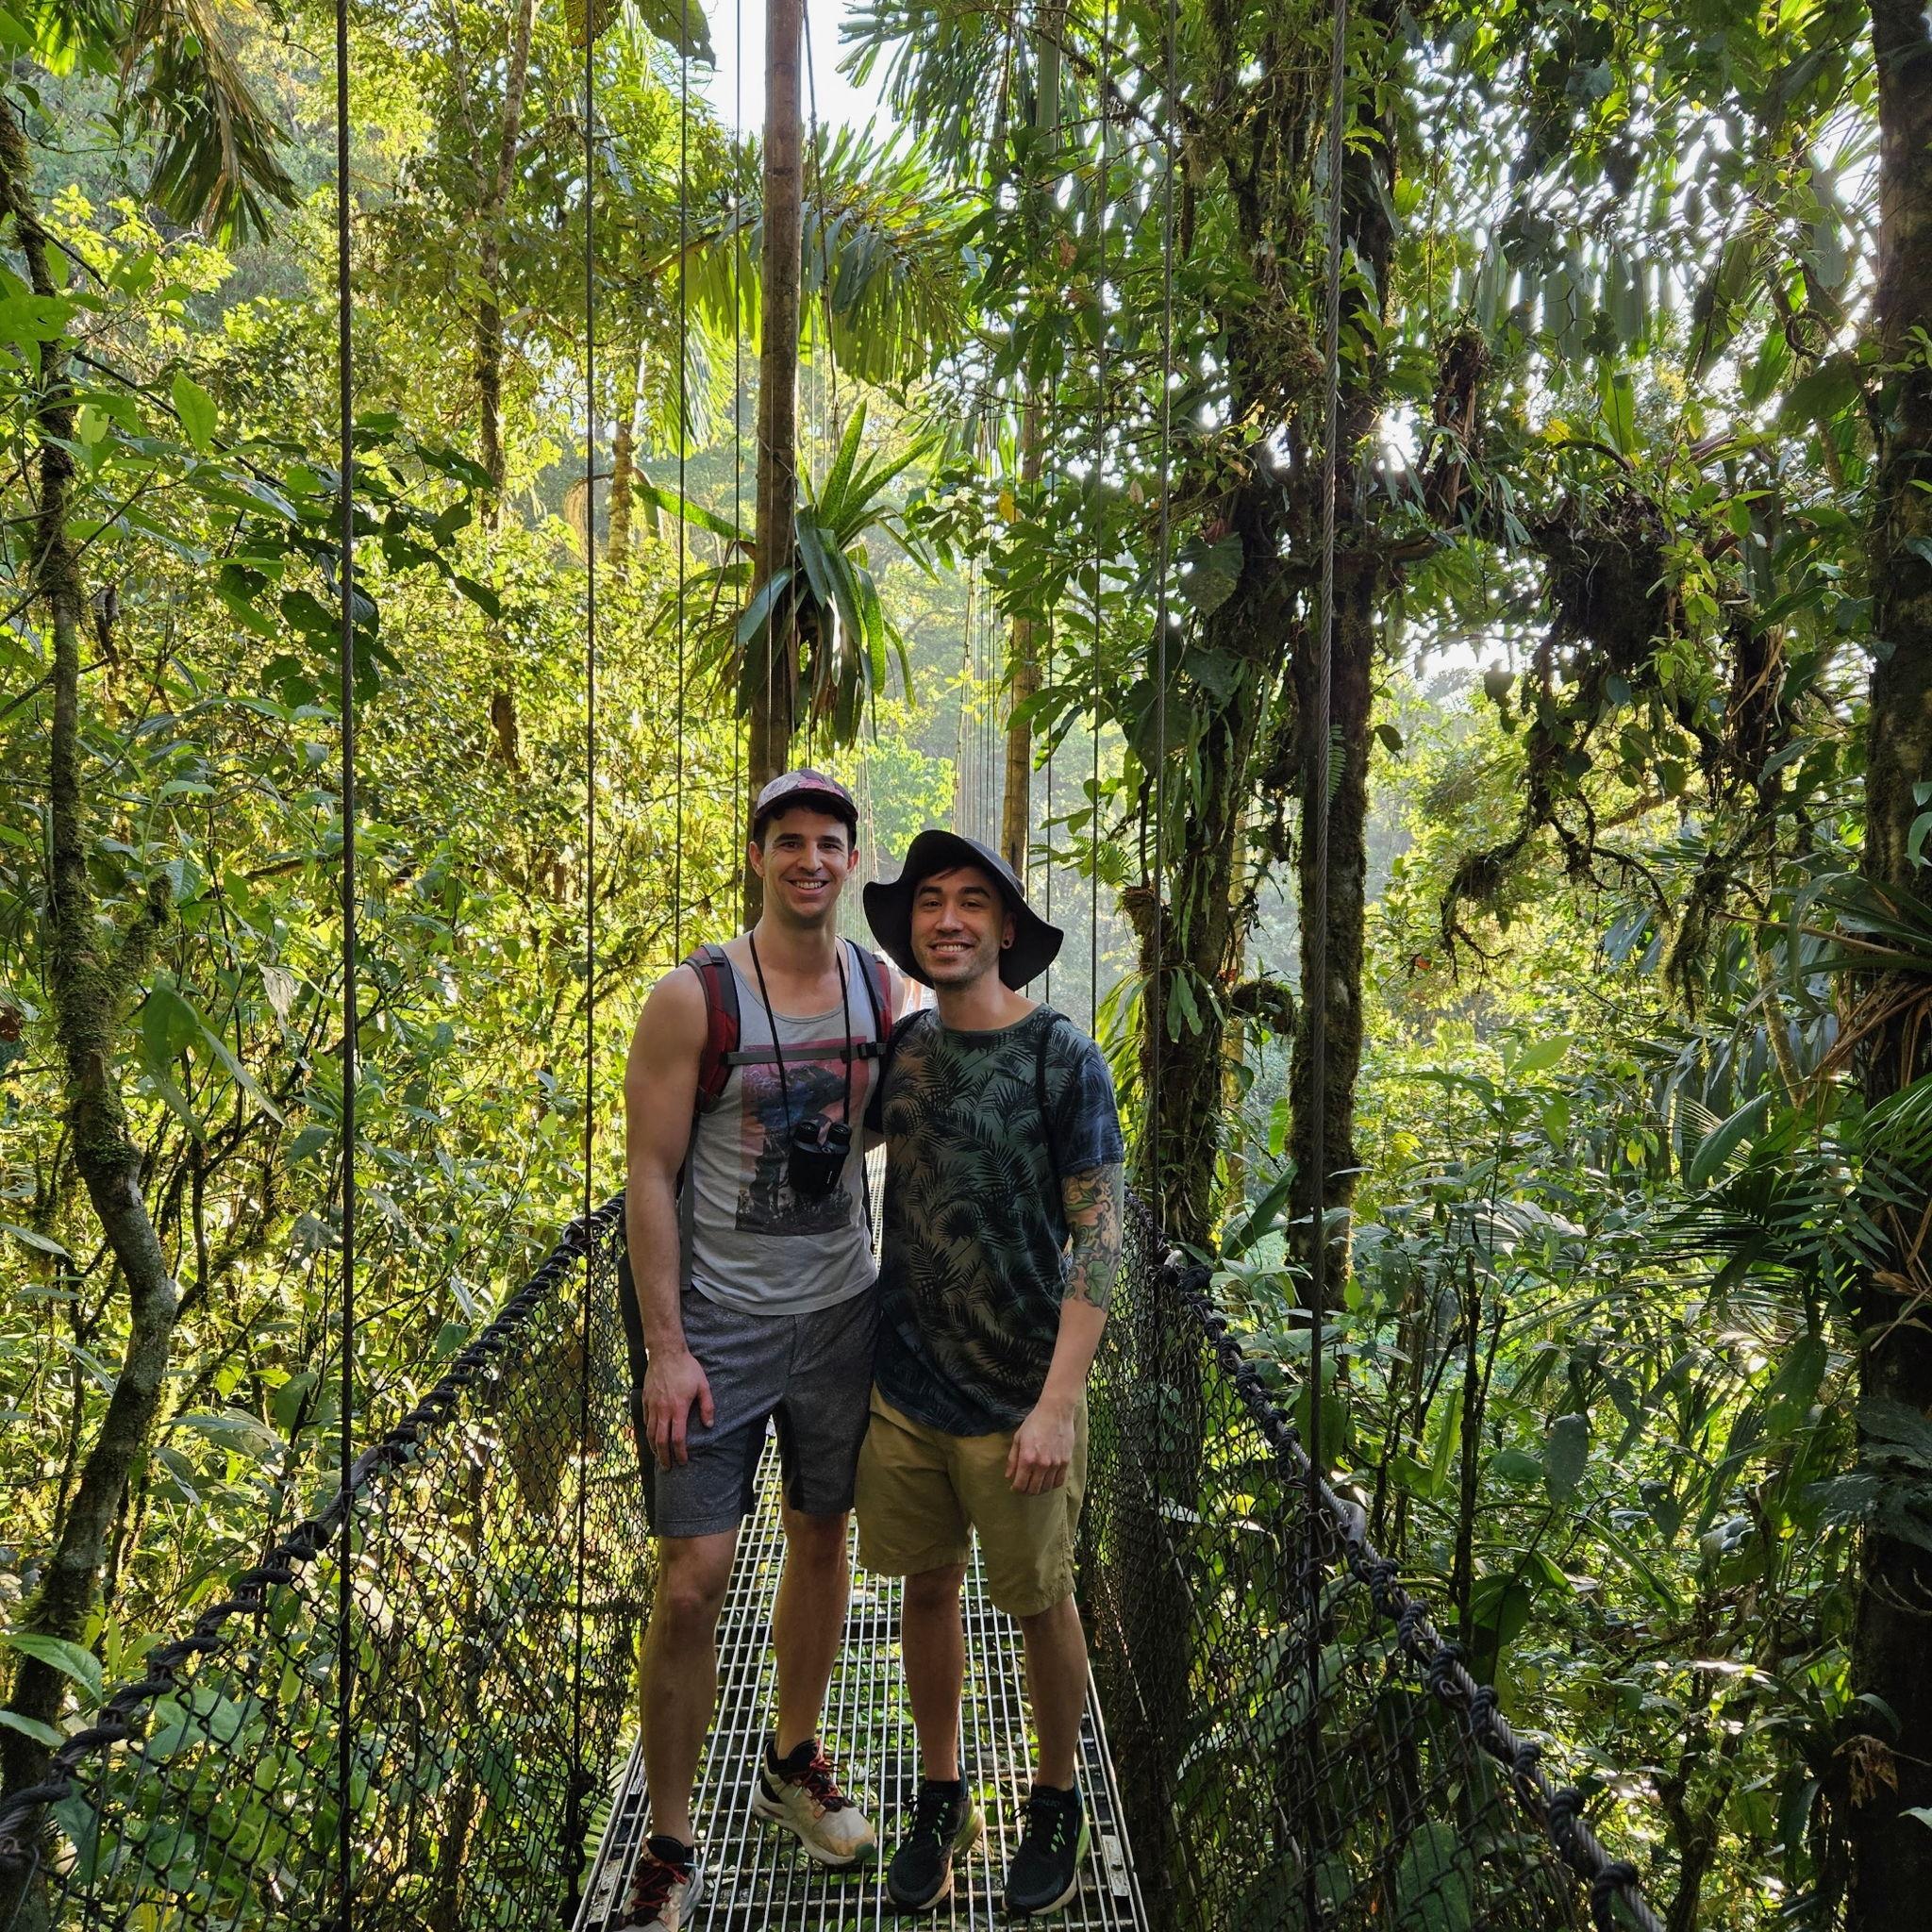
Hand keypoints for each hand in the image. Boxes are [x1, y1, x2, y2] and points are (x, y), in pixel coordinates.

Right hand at [642, 1348, 713, 1469]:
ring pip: (650, 1432)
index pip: (678, 1438)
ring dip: (654, 1448)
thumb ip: (707, 1406)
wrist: (666, 1352)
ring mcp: (652, 1405)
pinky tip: (651, 1437)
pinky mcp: (645, 1399)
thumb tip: (709, 1425)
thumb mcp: (703, 1385)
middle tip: (667, 1468)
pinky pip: (645, 1420)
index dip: (680, 1453)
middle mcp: (663, 1410)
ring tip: (658, 1457)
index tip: (682, 1462)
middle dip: (664, 1457)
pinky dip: (647, 1432)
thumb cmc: (687, 1368)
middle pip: (661, 1440)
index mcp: (678, 1409)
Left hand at [1007, 1401, 1074, 1494]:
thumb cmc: (1034, 1422)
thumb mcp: (1018, 1438)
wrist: (1056, 1411)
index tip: (1014, 1487)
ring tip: (1035, 1484)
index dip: (1015, 1489)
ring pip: (1046, 1488)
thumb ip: (1013, 1459)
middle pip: (1033, 1489)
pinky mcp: (1066, 1461)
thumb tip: (1009, 1476)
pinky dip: (1052, 1485)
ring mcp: (1055, 1464)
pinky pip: (1059, 1481)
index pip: (1020, 1484)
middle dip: (1026, 1491)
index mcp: (1027, 1458)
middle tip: (1024, 1487)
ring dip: (1039, 1489)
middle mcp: (1041, 1464)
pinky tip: (1047, 1481)